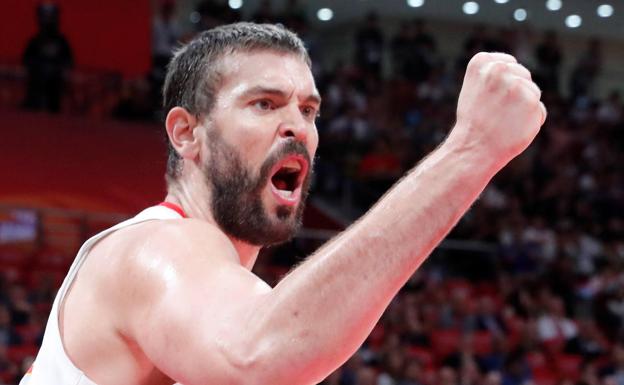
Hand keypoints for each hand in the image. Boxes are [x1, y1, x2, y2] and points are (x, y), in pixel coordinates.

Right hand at [448, 52, 546, 170]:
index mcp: (481, 61)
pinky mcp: (530, 100)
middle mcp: (498, 68)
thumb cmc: (474, 122)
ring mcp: (515, 83)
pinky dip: (531, 122)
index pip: (508, 64)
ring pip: (533, 92)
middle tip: (494, 113)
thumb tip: (519, 75)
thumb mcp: (475, 89)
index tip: (489, 99)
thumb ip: (495, 76)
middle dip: (515, 94)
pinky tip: (513, 128)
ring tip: (503, 121)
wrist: (473, 148)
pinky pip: (540, 110)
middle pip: (523, 76)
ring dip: (524, 108)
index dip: (502, 84)